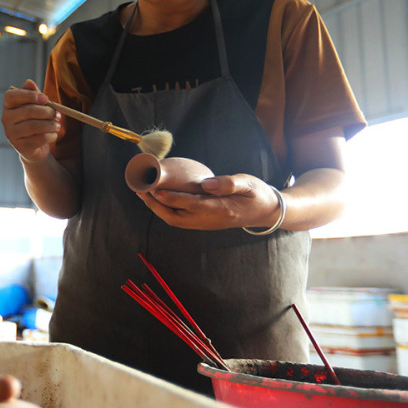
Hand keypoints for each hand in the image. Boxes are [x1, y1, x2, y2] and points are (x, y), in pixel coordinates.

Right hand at [2, 80, 61, 162]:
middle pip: (27, 111)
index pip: (11, 96)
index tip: (45, 98)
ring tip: (58, 125)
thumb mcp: (36, 106)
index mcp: (8, 106)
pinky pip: (39, 138)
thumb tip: (29, 82)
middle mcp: (6, 119)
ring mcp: (11, 134)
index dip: (28, 95)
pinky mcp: (20, 146)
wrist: (35, 146)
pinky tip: (53, 134)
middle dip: (47, 112)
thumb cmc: (36, 121)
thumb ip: (33, 94)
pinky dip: (51, 136)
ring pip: (34, 126)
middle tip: (58, 114)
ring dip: (51, 125)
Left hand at [138, 173, 281, 230]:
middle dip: (156, 205)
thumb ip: (228, 183)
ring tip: (144, 194)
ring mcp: (206, 224)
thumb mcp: (249, 184)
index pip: (191, 204)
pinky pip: (180, 220)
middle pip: (176, 217)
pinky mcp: (204, 223)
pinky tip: (158, 200)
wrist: (267, 212)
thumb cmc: (257, 194)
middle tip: (141, 191)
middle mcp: (210, 220)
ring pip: (175, 221)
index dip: (172, 198)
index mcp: (221, 209)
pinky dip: (165, 211)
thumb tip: (205, 184)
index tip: (155, 190)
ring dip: (157, 209)